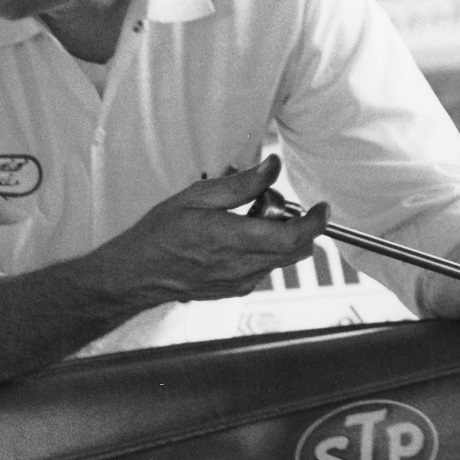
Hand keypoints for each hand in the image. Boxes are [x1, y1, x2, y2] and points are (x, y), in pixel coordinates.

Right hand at [93, 154, 328, 304]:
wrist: (137, 272)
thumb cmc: (160, 233)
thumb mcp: (196, 197)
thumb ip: (240, 184)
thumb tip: (271, 168)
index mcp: (231, 239)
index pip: (293, 237)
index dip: (316, 222)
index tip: (321, 207)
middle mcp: (241, 266)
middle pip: (297, 251)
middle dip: (297, 226)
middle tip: (269, 207)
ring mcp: (240, 283)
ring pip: (282, 261)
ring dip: (277, 239)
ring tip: (244, 222)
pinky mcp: (236, 291)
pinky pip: (265, 270)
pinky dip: (262, 252)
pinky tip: (234, 241)